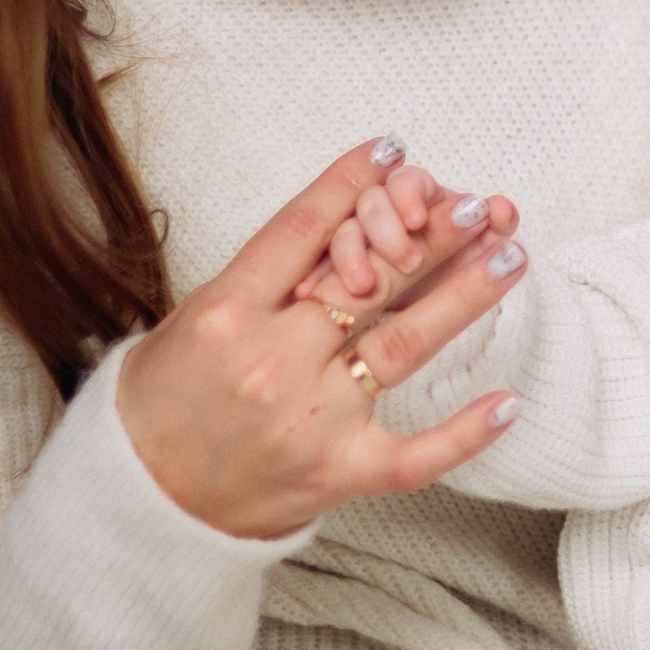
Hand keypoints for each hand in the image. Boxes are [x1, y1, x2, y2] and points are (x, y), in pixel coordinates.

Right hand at [115, 142, 525, 538]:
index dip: (351, 183)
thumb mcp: (191, 319)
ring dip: (464, 297)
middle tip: (479, 204)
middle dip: (431, 235)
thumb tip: (334, 214)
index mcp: (226, 313)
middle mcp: (270, 363)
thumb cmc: (163, 400)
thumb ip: (260, 275)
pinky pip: (415, 455)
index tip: (393, 149)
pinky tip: (508, 400)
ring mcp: (310, 421)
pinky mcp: (336, 474)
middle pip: (368, 280)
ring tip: (508, 256)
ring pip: (404, 345)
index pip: (301, 229)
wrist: (140, 500)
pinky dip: (464, 432)